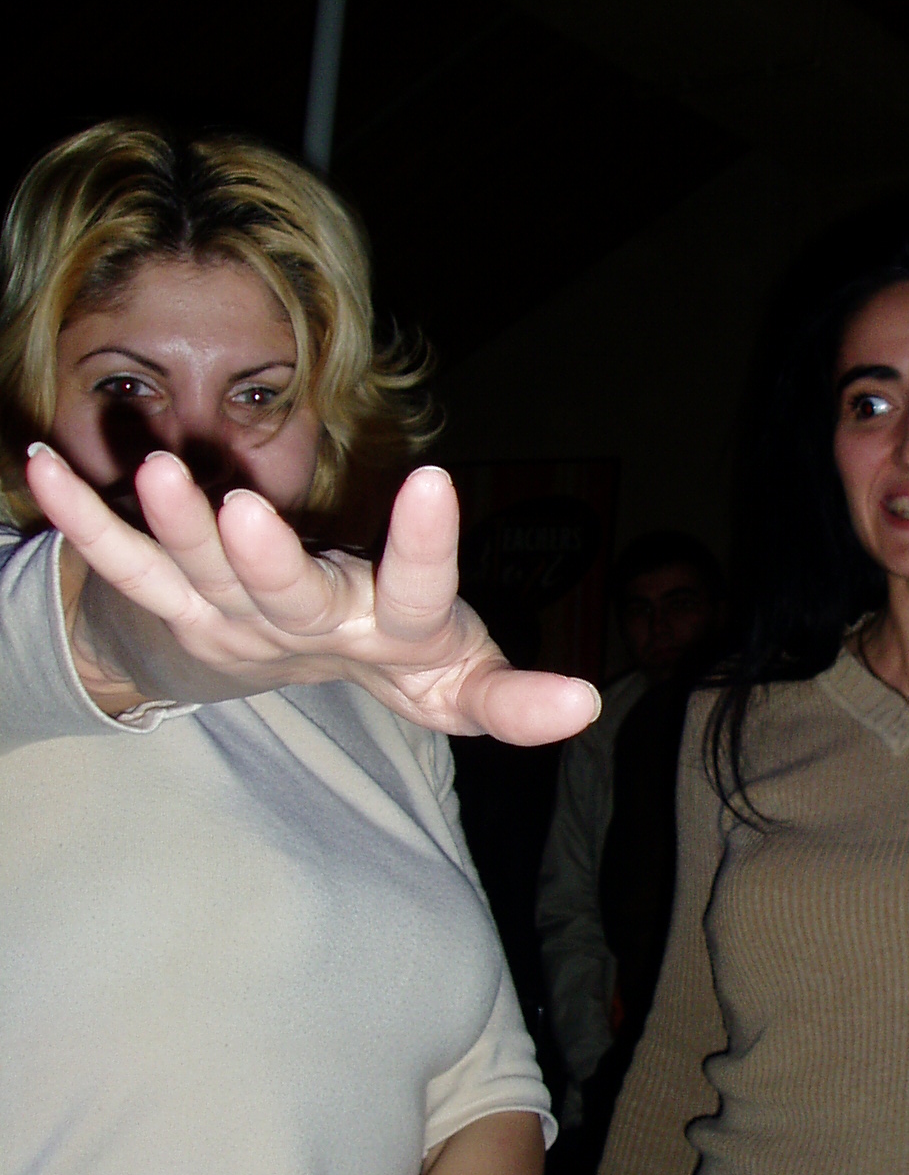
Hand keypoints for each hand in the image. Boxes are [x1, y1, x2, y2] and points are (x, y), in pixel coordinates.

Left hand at [25, 443, 599, 742]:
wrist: (278, 662)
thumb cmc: (388, 653)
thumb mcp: (456, 677)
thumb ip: (509, 697)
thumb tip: (588, 710)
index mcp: (385, 637)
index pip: (417, 595)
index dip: (424, 549)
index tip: (437, 483)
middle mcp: (302, 629)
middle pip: (286, 598)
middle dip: (264, 562)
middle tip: (246, 511)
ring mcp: (227, 615)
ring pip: (195, 573)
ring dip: (170, 526)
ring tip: (158, 472)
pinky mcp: (168, 596)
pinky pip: (115, 559)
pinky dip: (79, 519)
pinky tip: (44, 465)